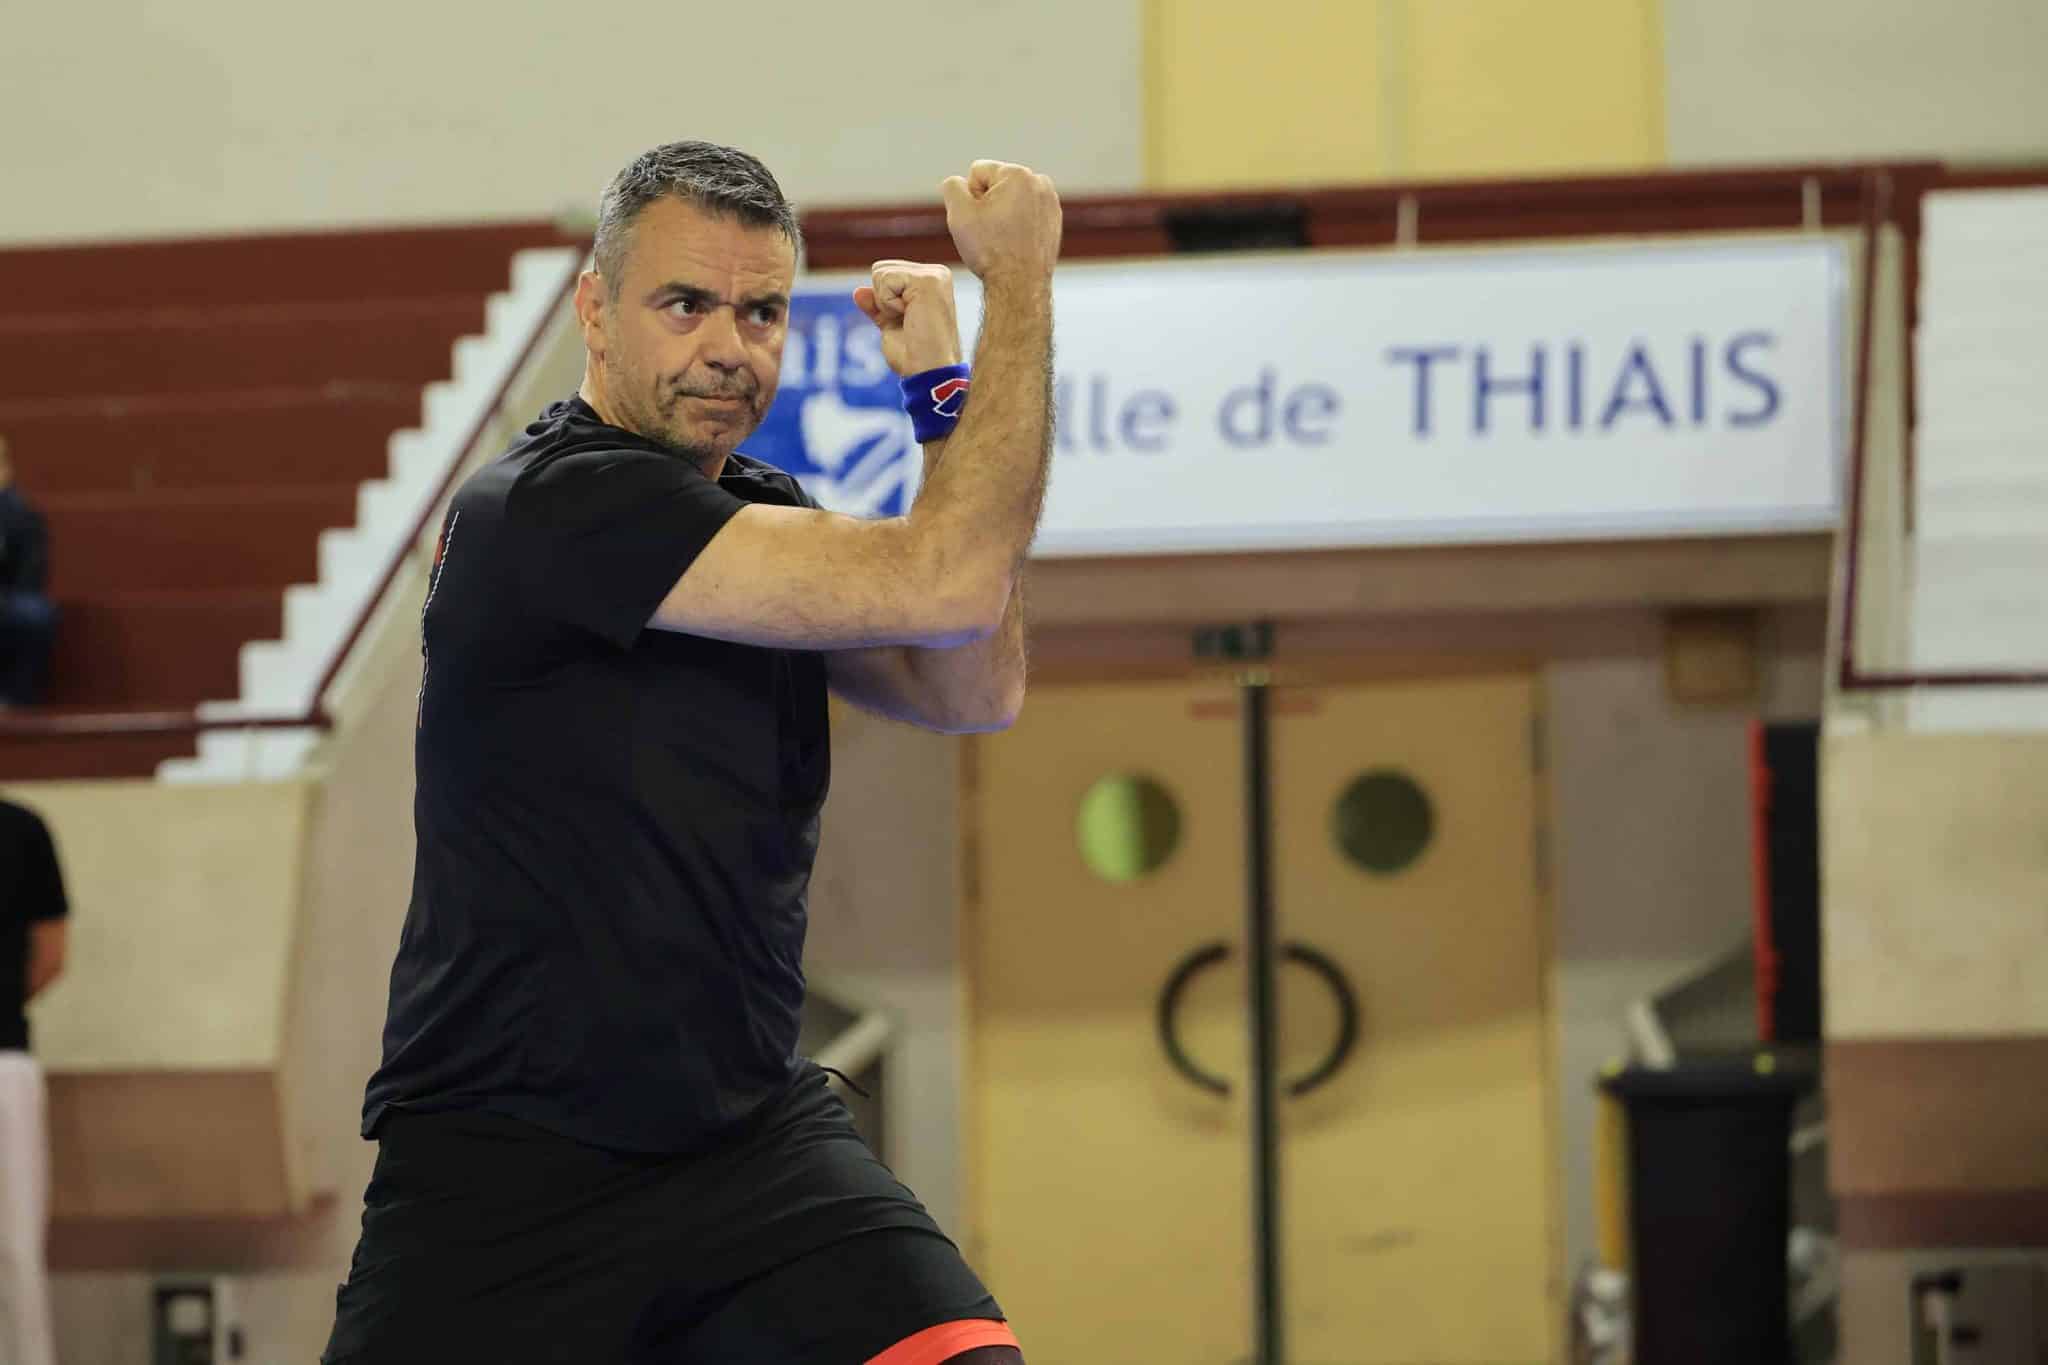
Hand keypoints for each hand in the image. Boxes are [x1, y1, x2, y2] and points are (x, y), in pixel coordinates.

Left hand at [853, 260, 961, 376]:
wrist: (928, 371)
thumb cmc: (915, 356)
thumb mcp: (891, 326)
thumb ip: (877, 307)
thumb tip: (858, 291)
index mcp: (931, 281)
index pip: (886, 273)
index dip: (884, 302)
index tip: (907, 322)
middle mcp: (936, 273)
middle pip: (880, 268)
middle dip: (883, 299)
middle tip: (908, 322)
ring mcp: (934, 275)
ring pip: (880, 272)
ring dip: (886, 303)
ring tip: (911, 320)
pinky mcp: (928, 280)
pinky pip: (885, 281)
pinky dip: (888, 304)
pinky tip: (911, 316)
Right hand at [940, 160, 1061, 288]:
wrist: (1019, 286)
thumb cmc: (991, 252)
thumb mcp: (959, 214)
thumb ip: (952, 187)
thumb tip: (958, 183)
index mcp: (1018, 174)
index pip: (977, 172)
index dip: (970, 197)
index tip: (979, 221)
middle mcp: (1039, 182)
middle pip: (996, 184)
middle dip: (988, 203)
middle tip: (990, 233)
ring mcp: (1050, 202)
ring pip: (1011, 199)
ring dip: (1002, 213)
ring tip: (1002, 239)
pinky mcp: (1055, 220)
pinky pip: (1026, 214)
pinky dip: (1018, 225)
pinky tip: (1014, 244)